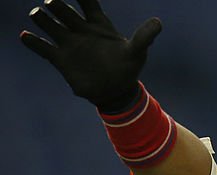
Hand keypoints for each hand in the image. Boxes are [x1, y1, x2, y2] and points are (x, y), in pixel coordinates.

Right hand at [20, 0, 160, 110]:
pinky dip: (32, 41)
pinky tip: (25, 36)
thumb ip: (144, 36)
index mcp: (98, 24)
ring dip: (41, 18)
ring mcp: (68, 43)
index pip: (87, 1)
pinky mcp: (60, 59)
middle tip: (53, 5)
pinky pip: (42, 46)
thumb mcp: (137, 52)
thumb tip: (159, 22)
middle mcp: (80, 30)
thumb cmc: (128, 69)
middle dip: (56, 5)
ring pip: (48, 23)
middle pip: (62, 9)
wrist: (116, 92)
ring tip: (39, 16)